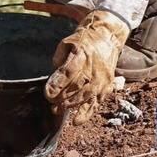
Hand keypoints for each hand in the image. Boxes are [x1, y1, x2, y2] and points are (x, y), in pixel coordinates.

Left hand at [44, 10, 130, 124]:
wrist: (108, 36)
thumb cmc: (84, 39)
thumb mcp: (67, 42)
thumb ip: (59, 59)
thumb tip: (53, 76)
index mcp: (83, 53)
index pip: (69, 71)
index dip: (58, 84)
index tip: (47, 93)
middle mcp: (94, 67)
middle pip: (77, 86)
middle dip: (62, 97)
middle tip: (50, 103)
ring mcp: (102, 78)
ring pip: (86, 96)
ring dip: (71, 105)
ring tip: (58, 110)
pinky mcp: (107, 85)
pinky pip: (96, 102)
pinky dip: (87, 113)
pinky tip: (76, 121)